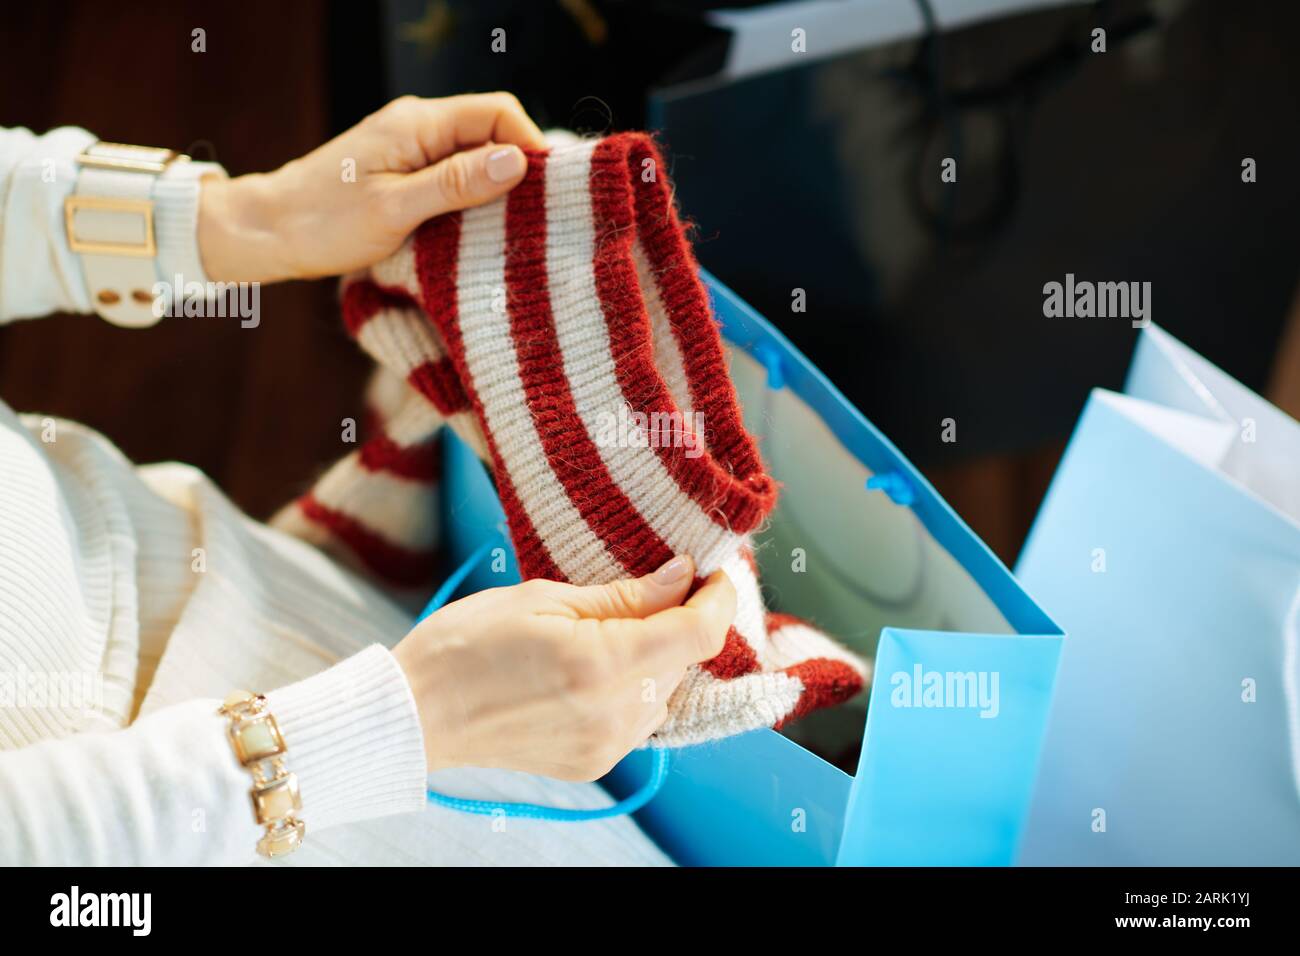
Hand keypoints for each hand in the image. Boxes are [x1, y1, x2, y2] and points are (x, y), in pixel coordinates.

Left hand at [197, 93, 545, 283]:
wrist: (268, 232)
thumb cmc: (324, 222)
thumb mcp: (396, 208)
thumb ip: (457, 183)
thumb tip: (517, 162)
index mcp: (418, 123)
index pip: (498, 113)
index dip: (531, 146)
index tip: (548, 193)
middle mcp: (418, 126)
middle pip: (491, 133)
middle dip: (519, 170)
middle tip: (538, 218)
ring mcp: (410, 148)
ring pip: (475, 156)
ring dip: (497, 189)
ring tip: (512, 229)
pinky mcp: (404, 172)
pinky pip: (455, 175)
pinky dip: (473, 199)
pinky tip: (478, 231)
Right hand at [391, 556, 735, 781]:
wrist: (415, 714)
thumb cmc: (466, 644)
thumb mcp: (543, 598)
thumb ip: (625, 595)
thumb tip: (682, 577)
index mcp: (603, 663)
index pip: (700, 633)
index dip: (718, 598)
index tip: (714, 572)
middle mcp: (615, 714)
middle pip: (685, 659)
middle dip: (682, 619)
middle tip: (660, 583)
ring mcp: (607, 746)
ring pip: (667, 690)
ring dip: (659, 654)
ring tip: (618, 624)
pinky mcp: (595, 763)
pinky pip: (641, 717)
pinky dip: (636, 685)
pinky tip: (600, 663)